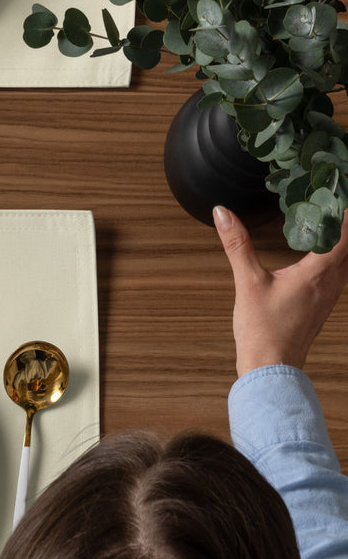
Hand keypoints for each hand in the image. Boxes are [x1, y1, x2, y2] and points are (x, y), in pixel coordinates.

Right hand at [214, 206, 347, 376]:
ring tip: (330, 221)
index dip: (343, 209)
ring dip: (343, 240)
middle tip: (332, 201)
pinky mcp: (323, 305)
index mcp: (318, 272)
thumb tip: (223, 214)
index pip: (345, 231)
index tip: (335, 190)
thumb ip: (237, 245)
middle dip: (344, 222)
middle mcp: (332, 281)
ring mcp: (331, 294)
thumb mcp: (247, 283)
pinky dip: (337, 256)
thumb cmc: (263, 331)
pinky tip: (321, 254)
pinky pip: (340, 272)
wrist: (271, 368)